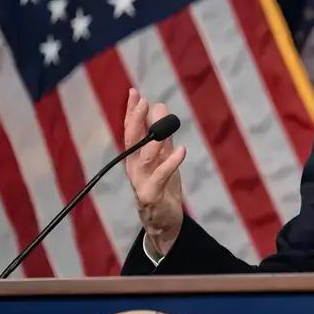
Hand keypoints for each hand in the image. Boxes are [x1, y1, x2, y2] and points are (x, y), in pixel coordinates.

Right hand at [124, 88, 186, 255]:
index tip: (134, 92)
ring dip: (153, 141)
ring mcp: (141, 181)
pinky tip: (182, 150)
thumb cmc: (162, 186)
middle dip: (135, 120)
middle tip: (141, 102)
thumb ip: (162, 135)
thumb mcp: (163, 156)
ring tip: (164, 127)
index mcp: (135, 156)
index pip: (131, 130)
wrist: (164, 221)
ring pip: (144, 158)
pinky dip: (171, 163)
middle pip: (132, 140)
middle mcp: (134, 166)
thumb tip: (159, 106)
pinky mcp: (151, 195)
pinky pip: (161, 177)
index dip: (131, 112)